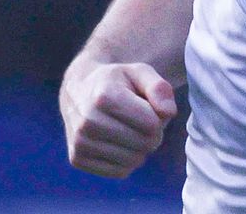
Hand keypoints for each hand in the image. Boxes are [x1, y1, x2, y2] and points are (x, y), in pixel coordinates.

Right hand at [61, 61, 177, 177]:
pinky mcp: (77, 159)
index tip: (150, 109)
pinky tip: (119, 144)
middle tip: (142, 122)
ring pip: (133, 161)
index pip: (152, 124)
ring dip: (140, 149)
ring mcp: (80, 142)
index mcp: (105, 97)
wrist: (78, 92)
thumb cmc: (117, 83)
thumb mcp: (140, 73)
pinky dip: (127, 161)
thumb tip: (168, 113)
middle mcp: (88, 121)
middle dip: (152, 135)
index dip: (159, 119)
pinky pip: (119, 172)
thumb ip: (159, 88)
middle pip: (144, 144)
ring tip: (130, 131)